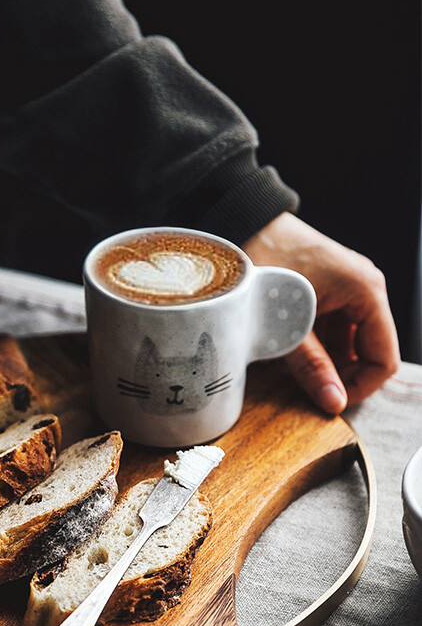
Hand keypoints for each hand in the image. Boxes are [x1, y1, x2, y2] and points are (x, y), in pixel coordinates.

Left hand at [243, 212, 400, 412]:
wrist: (242, 222)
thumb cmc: (264, 259)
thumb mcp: (286, 324)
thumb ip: (311, 366)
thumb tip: (334, 403)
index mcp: (366, 291)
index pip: (384, 358)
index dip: (360, 386)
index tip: (329, 401)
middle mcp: (364, 289)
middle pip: (366, 353)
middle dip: (337, 375)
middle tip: (304, 386)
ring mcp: (346, 290)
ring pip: (345, 345)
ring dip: (322, 362)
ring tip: (288, 366)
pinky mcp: (327, 292)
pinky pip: (330, 331)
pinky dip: (312, 347)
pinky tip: (286, 350)